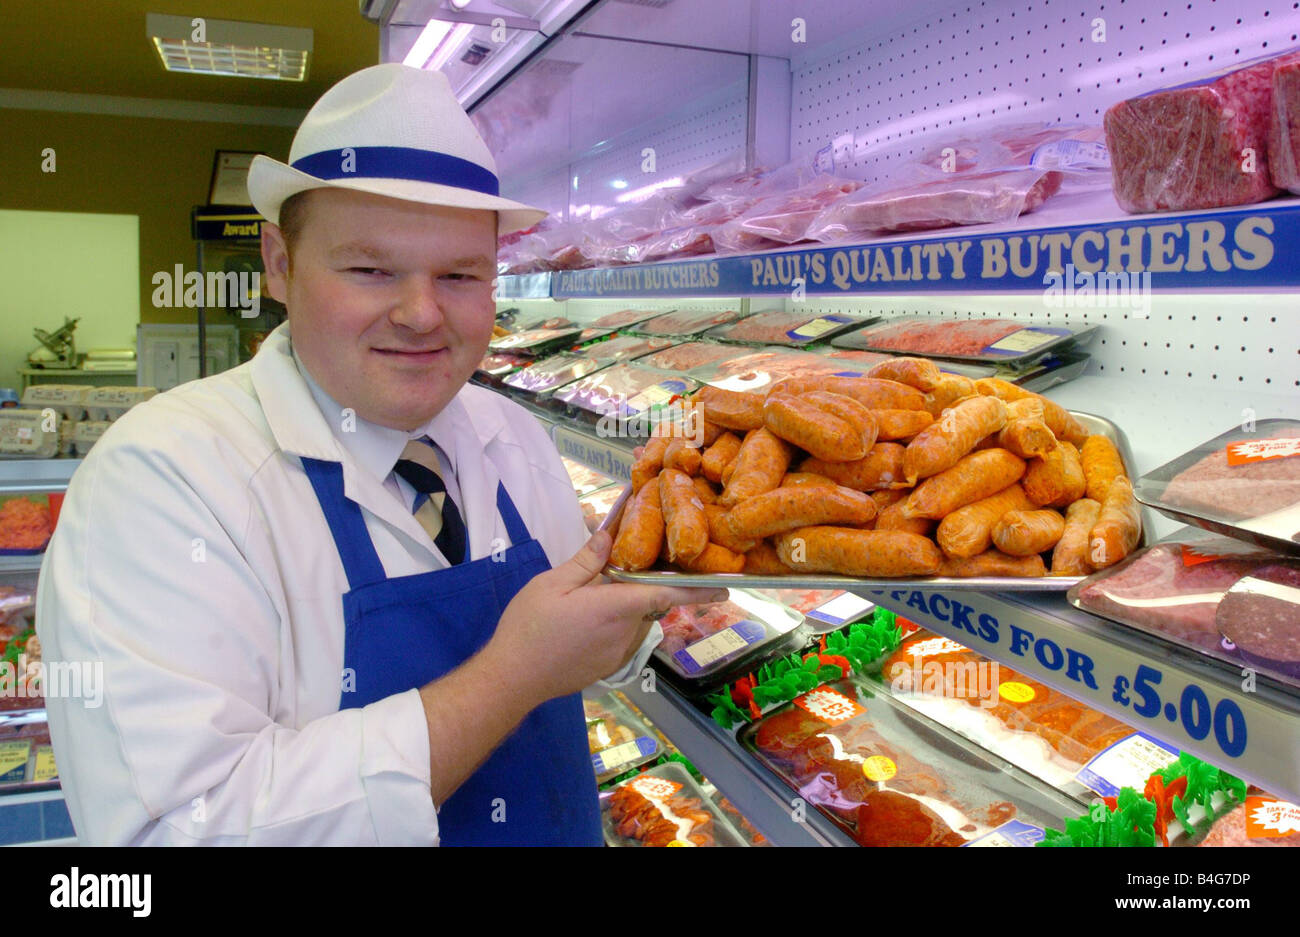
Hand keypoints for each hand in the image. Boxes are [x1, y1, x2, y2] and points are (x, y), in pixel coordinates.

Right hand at [486, 529, 724, 702]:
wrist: (511, 680)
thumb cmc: (529, 628)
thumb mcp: (552, 584)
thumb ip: (586, 560)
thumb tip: (609, 533)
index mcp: (616, 608)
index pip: (668, 595)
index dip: (700, 590)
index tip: (728, 587)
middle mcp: (626, 634)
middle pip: (650, 604)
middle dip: (644, 587)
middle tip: (626, 568)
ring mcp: (619, 654)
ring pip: (637, 622)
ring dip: (627, 607)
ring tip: (594, 595)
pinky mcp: (609, 667)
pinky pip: (624, 638)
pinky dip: (616, 624)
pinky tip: (587, 620)